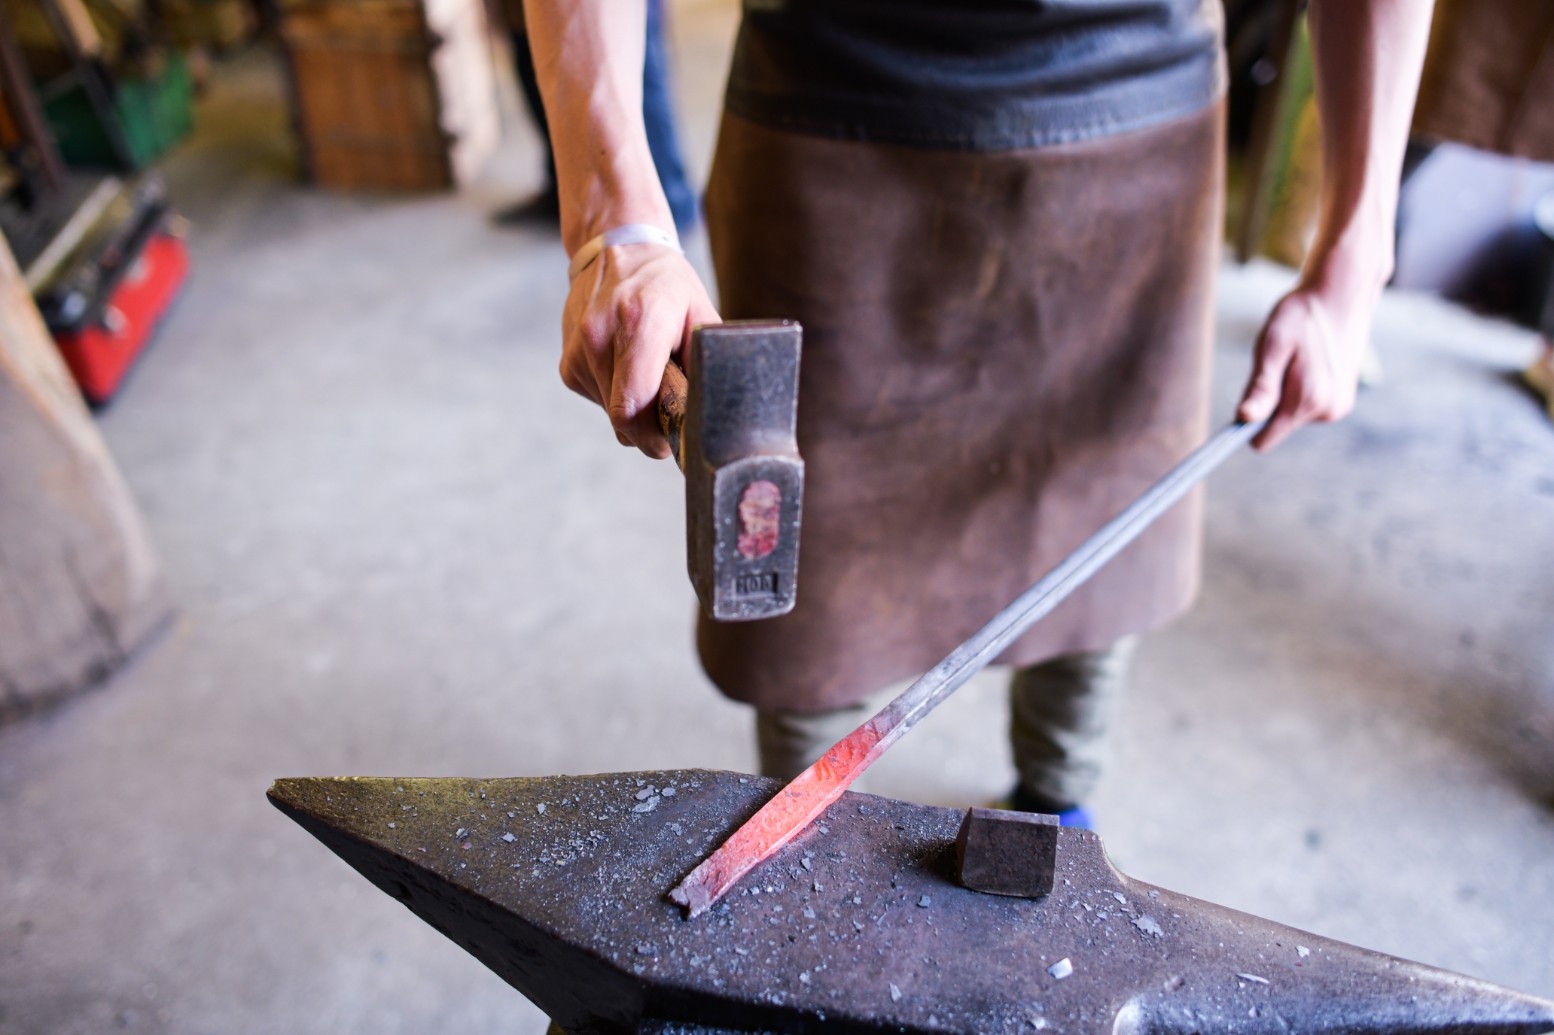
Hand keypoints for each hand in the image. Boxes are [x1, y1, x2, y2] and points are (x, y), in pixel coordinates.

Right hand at [560, 244, 719, 457]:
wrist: (618, 248)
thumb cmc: (666, 284)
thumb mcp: (700, 313)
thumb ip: (704, 363)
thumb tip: (709, 413)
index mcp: (639, 322)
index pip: (632, 406)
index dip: (652, 437)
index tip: (668, 442)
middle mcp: (600, 335)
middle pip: (623, 417)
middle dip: (649, 424)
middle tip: (669, 403)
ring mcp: (578, 350)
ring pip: (610, 413)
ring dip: (633, 407)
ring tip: (648, 370)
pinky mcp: (567, 363)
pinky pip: (598, 400)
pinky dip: (617, 394)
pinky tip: (626, 364)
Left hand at [1237, 269, 1379, 451]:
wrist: (1341, 295)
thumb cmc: (1300, 316)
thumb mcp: (1272, 347)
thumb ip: (1261, 387)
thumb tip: (1244, 419)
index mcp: (1309, 401)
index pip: (1263, 439)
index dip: (1247, 423)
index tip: (1242, 401)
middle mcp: (1328, 411)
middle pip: (1276, 426)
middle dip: (1269, 401)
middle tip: (1278, 364)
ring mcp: (1338, 407)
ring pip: (1291, 416)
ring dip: (1286, 392)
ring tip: (1297, 359)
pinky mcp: (1342, 401)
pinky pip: (1306, 408)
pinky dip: (1301, 390)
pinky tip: (1309, 363)